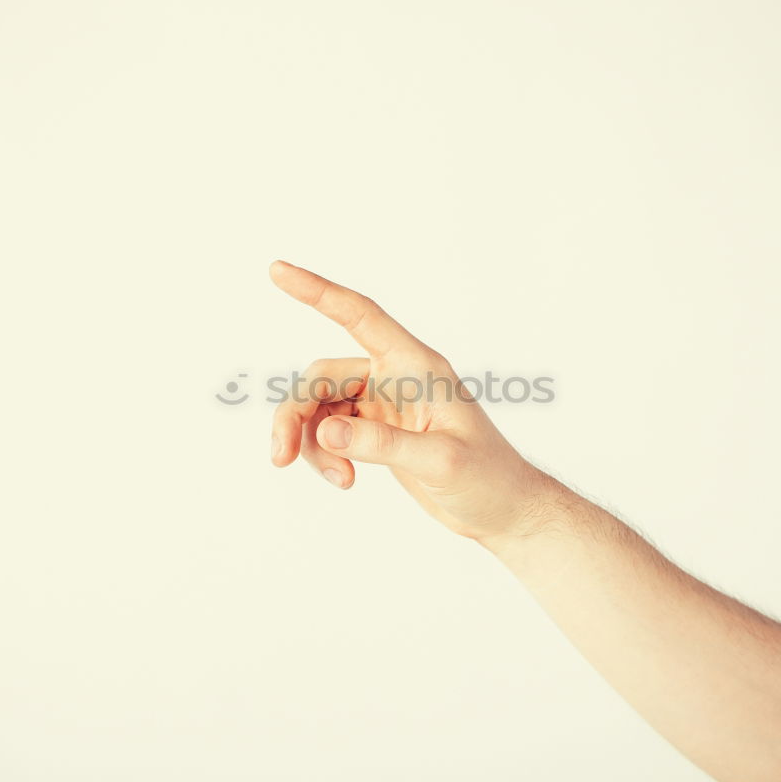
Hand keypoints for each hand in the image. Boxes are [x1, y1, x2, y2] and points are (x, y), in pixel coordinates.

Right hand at [268, 260, 550, 540]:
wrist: (503, 511)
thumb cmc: (487, 478)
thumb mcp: (441, 461)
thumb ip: (383, 444)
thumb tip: (325, 430)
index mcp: (417, 366)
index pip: (361, 316)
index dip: (318, 291)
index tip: (277, 270)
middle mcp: (396, 377)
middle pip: (322, 377)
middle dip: (295, 414)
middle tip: (279, 456)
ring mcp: (383, 404)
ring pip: (320, 407)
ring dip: (310, 442)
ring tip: (338, 481)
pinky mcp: (376, 431)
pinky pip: (330, 431)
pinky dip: (325, 455)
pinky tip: (345, 480)